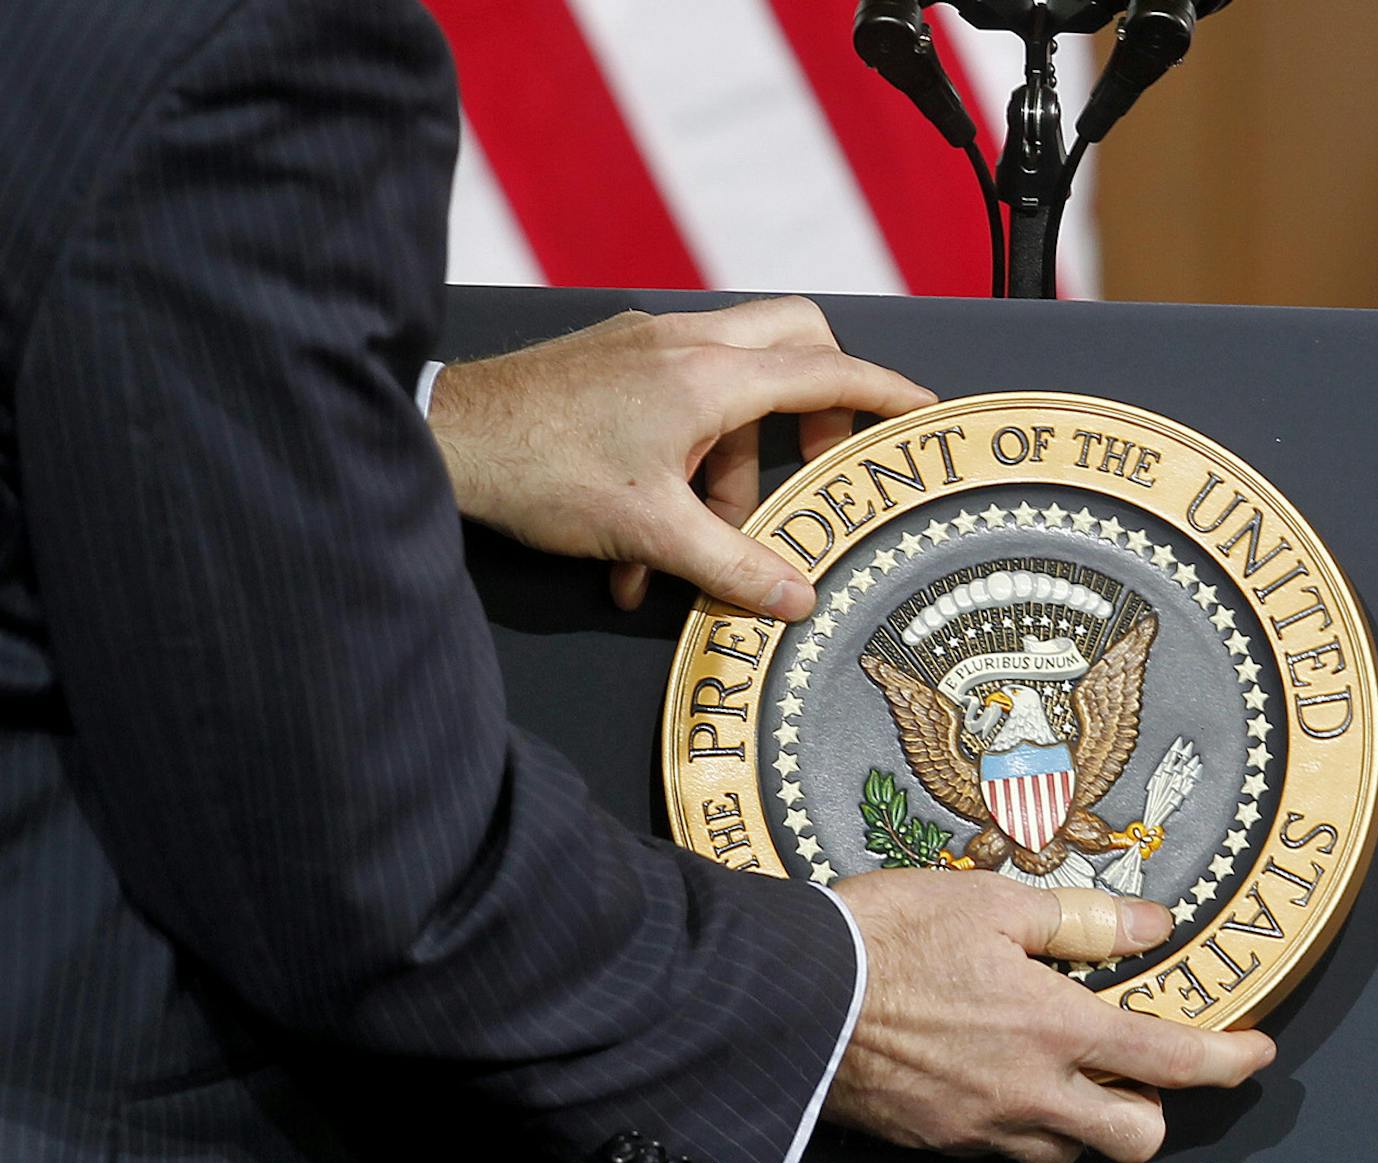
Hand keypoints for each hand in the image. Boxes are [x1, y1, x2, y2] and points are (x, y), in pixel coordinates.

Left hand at [425, 298, 935, 619]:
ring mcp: (644, 344)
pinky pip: (677, 401)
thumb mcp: (652, 532)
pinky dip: (680, 465)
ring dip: (727, 469)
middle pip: (794, 341)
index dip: (886, 391)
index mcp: (710, 374)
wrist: (443, 439)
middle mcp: (685, 341)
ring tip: (694, 550)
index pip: (827, 369)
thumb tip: (799, 598)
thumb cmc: (542, 473)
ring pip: (729, 388)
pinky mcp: (610, 360)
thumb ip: (736, 567)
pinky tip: (637, 544)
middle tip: (820, 464)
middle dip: (818, 407)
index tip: (924, 411)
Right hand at [825, 870, 1276, 1162]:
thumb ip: (1081, 920)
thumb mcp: (992, 903)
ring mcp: (981, 1127)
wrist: (788, 998)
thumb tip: (1152, 923)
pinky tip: (1000, 1080)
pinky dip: (1022, 1124)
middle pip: (1134, 1137)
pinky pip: (1003, 1150)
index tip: (1255, 1053)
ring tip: (1068, 1072)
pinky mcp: (937, 1141)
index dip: (1227, 1061)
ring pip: (1068, 1152)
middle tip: (1143, 1069)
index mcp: (1054, 1028)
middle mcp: (1029, 1092)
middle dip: (1155, 1110)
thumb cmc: (884, 938)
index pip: (1171, 1062)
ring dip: (1086, 1121)